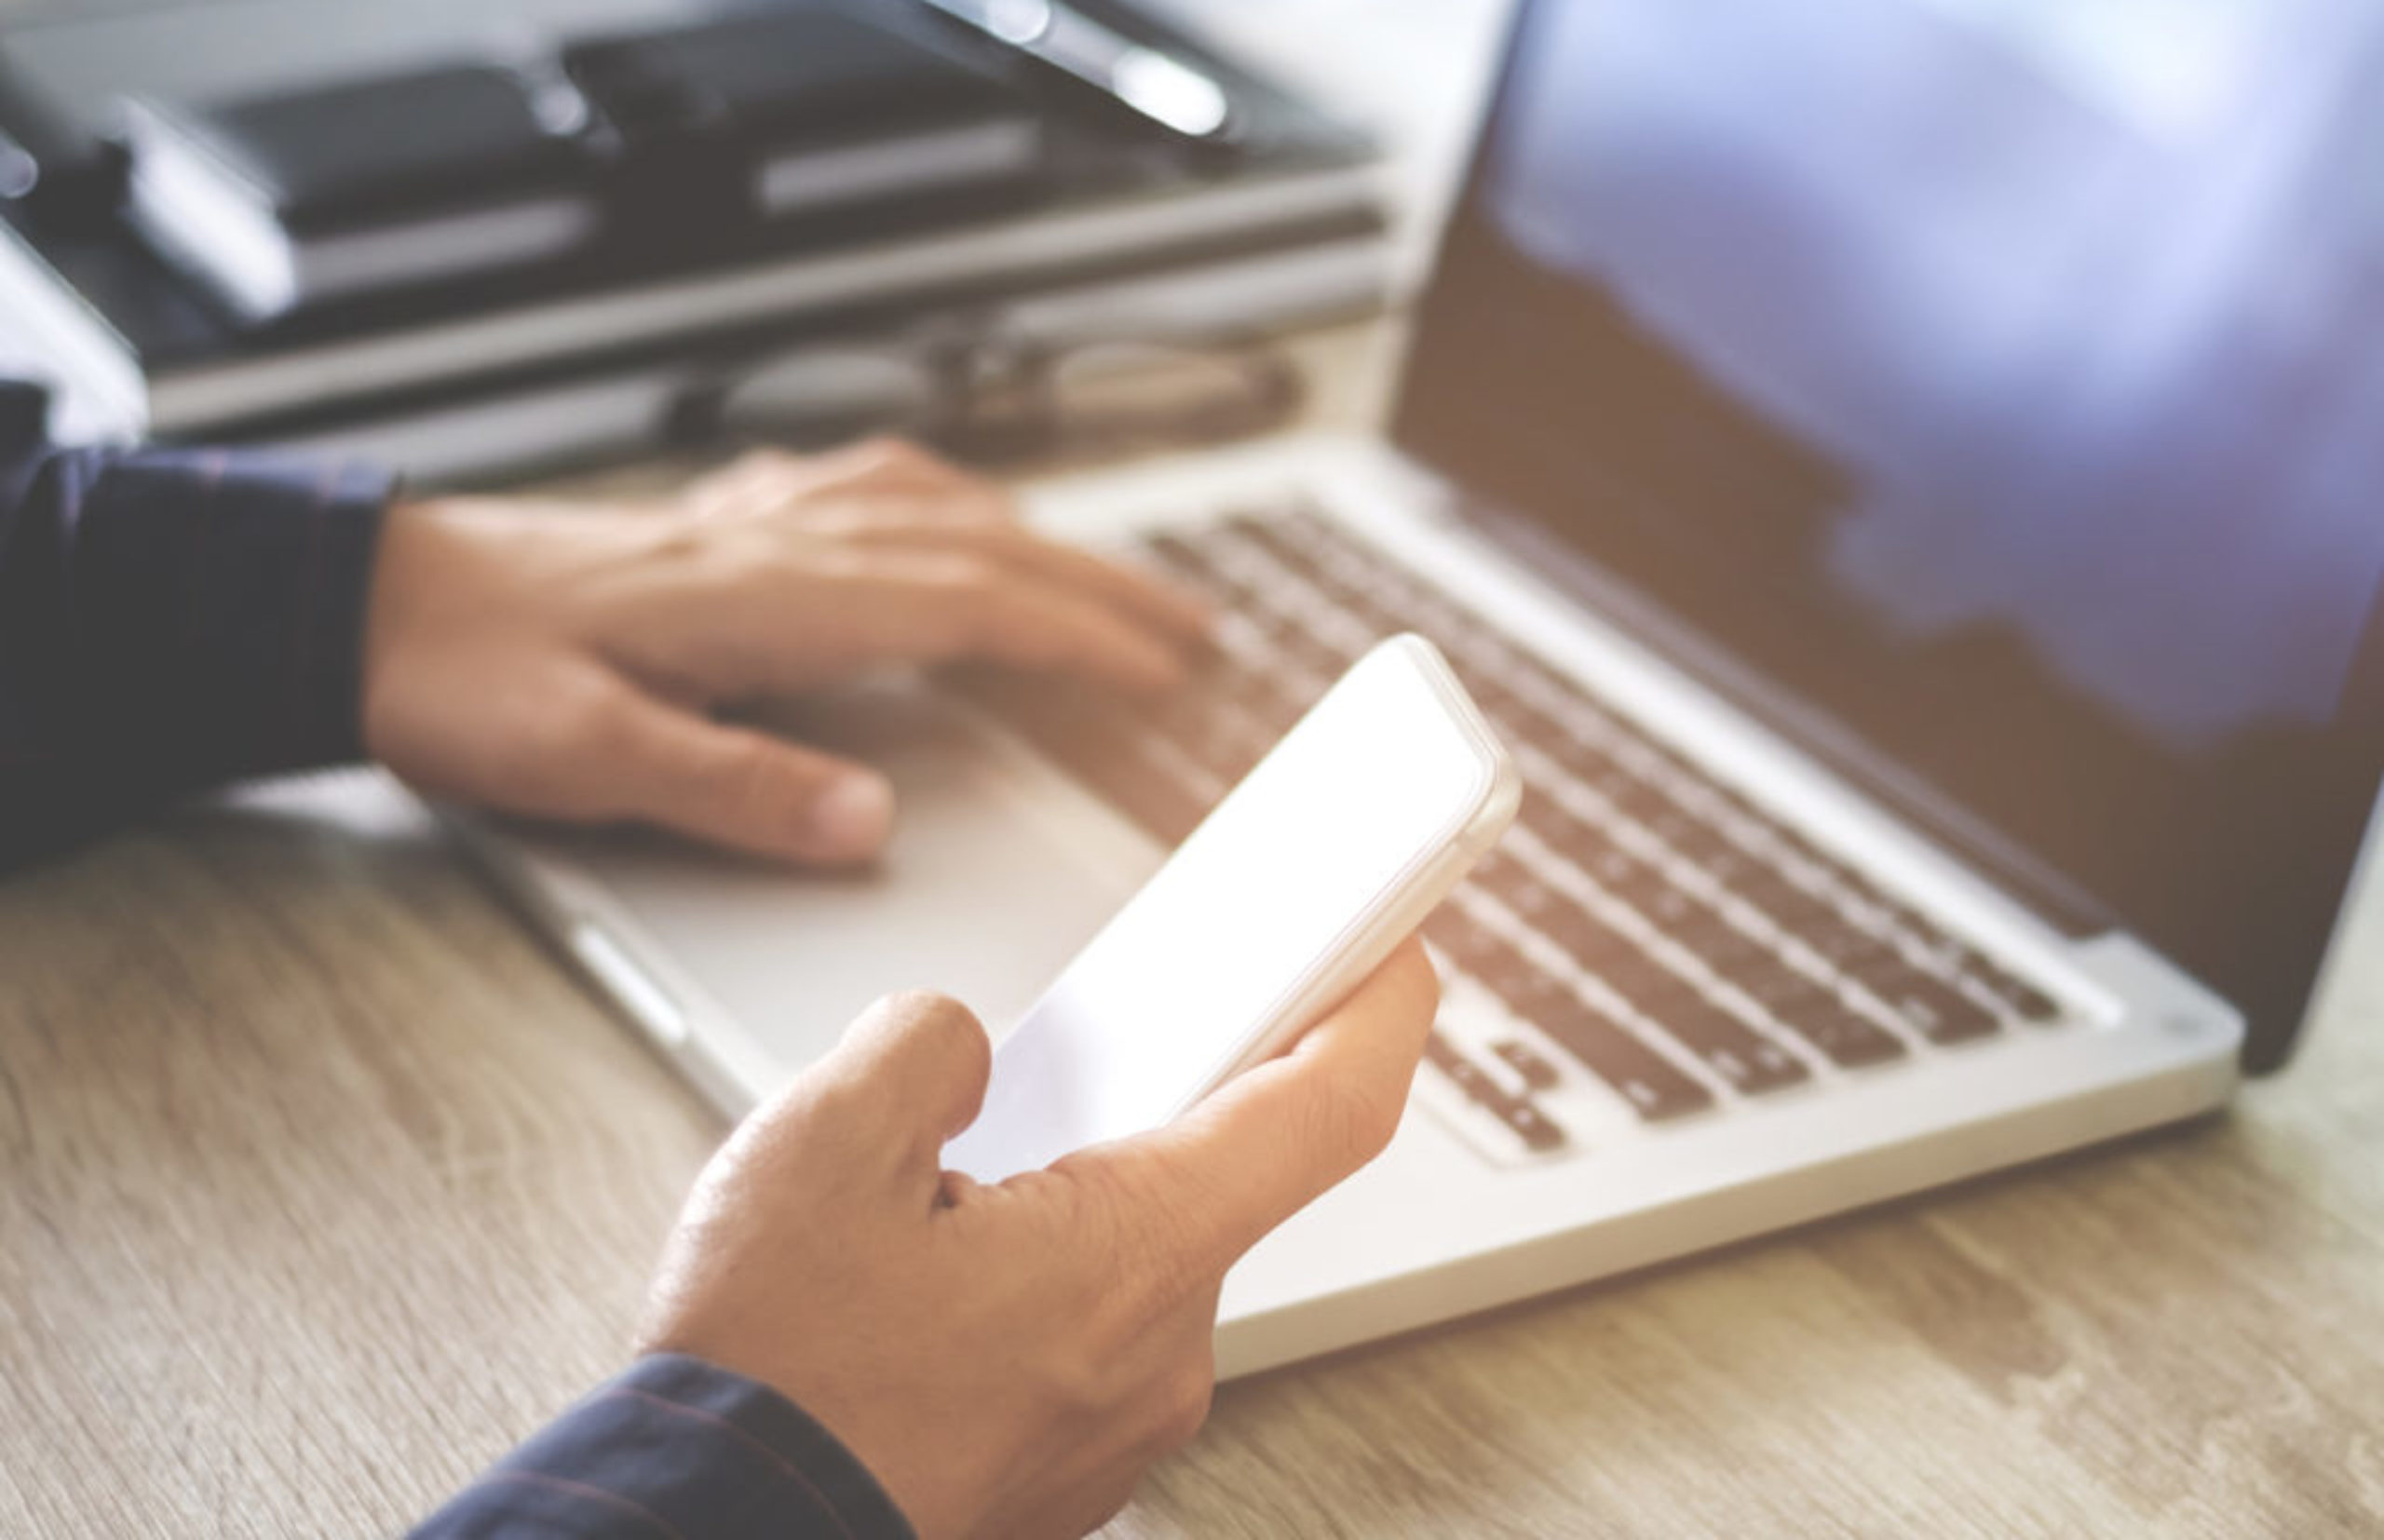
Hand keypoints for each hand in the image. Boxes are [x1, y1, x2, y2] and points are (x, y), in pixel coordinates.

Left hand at [361, 440, 1206, 864]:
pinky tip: (955, 519)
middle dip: (1097, 587)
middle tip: (1190, 632)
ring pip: (937, 510)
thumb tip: (870, 821)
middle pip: (980, 546)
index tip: (1163, 669)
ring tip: (1111, 583)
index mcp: (768, 597)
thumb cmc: (467, 679)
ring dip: (1040, 544)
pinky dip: (949, 504)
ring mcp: (755, 525)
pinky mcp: (723, 528)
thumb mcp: (588, 757)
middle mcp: (780, 543)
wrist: (364, 603)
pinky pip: (870, 492)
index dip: (1078, 635)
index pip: (964, 604)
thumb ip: (735, 786)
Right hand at [638, 939, 1440, 1539]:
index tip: (1396, 941)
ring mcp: (1118, 1425)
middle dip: (1139, 1099)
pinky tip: (930, 1272)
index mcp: (1133, 1256)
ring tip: (941, 1185)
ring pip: (1135, 1258)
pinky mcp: (1067, 1466)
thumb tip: (961, 1051)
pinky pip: (1089, 1334)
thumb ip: (924, 1048)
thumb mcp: (818, 1146)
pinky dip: (1038, 1279)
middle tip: (1076, 1043)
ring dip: (1066, 1198)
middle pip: (1215, 1176)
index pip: (1328, 1110)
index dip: (1381, 1005)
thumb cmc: (767, 1389)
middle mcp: (1158, 1354)